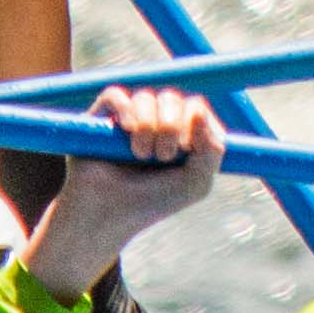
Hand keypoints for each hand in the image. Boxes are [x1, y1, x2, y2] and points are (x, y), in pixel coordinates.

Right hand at [26, 91, 222, 300]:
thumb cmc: (153, 202)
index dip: (197, 124)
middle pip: (174, 99)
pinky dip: (126, 110)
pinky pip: (116, 95)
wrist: (107, 217)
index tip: (188, 151)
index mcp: (183, 135)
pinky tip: (126, 129)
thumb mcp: (195, 184)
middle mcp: (157, 121)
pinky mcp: (101, 119)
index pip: (197, 109)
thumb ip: (212, 151)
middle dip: (172, 126)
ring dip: (148, 125)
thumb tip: (199, 110)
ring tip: (140, 154)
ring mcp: (129, 119)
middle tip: (163, 156)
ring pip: (146, 97)